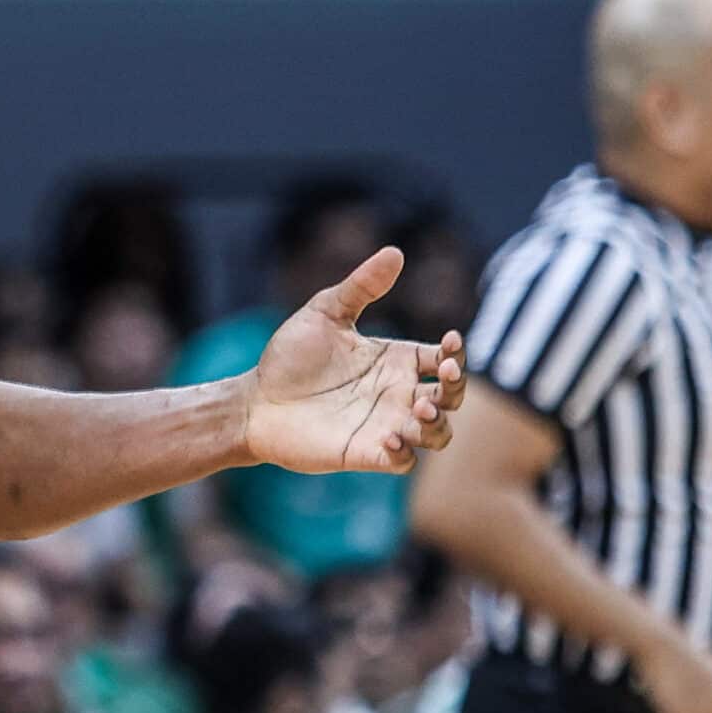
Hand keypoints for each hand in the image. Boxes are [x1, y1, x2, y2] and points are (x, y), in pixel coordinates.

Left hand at [246, 247, 466, 474]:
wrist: (255, 400)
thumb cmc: (290, 357)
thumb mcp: (325, 312)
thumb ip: (361, 286)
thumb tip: (395, 252)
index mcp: (396, 360)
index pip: (445, 360)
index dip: (456, 354)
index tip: (450, 344)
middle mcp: (397, 394)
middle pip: (450, 398)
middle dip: (456, 389)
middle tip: (444, 376)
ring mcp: (384, 426)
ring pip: (437, 433)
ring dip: (438, 424)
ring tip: (420, 409)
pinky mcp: (365, 453)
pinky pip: (402, 461)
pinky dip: (405, 452)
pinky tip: (389, 438)